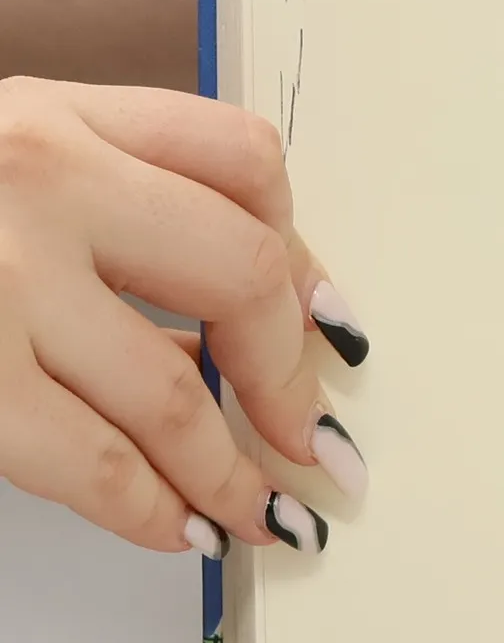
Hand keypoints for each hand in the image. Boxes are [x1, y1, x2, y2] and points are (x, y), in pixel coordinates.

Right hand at [0, 77, 367, 554]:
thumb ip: (102, 199)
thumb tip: (240, 328)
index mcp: (50, 110)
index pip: (244, 161)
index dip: (307, 254)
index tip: (333, 325)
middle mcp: (32, 174)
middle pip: (241, 272)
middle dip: (289, 376)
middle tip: (312, 439)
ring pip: (172, 390)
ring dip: (235, 470)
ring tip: (260, 512)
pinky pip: (90, 460)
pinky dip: (150, 508)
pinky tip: (176, 531)